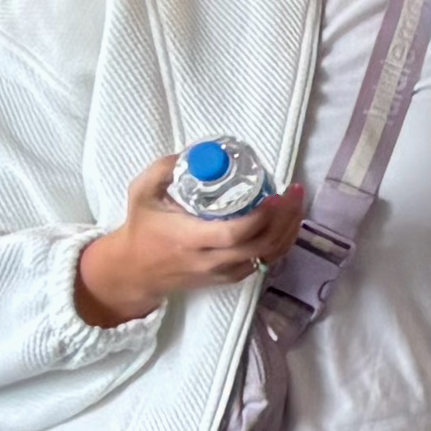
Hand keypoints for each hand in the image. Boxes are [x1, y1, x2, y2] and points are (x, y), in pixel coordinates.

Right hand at [74, 154, 300, 328]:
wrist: (134, 271)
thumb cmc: (141, 229)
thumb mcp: (141, 193)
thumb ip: (163, 169)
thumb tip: (197, 153)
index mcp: (189, 239)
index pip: (234, 234)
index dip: (260, 217)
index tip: (275, 195)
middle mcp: (209, 259)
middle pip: (260, 246)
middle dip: (285, 220)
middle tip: (293, 193)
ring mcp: (221, 272)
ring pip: (266, 257)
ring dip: (287, 232)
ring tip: (296, 204)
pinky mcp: (227, 278)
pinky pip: (262, 263)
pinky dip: (279, 244)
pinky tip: (285, 223)